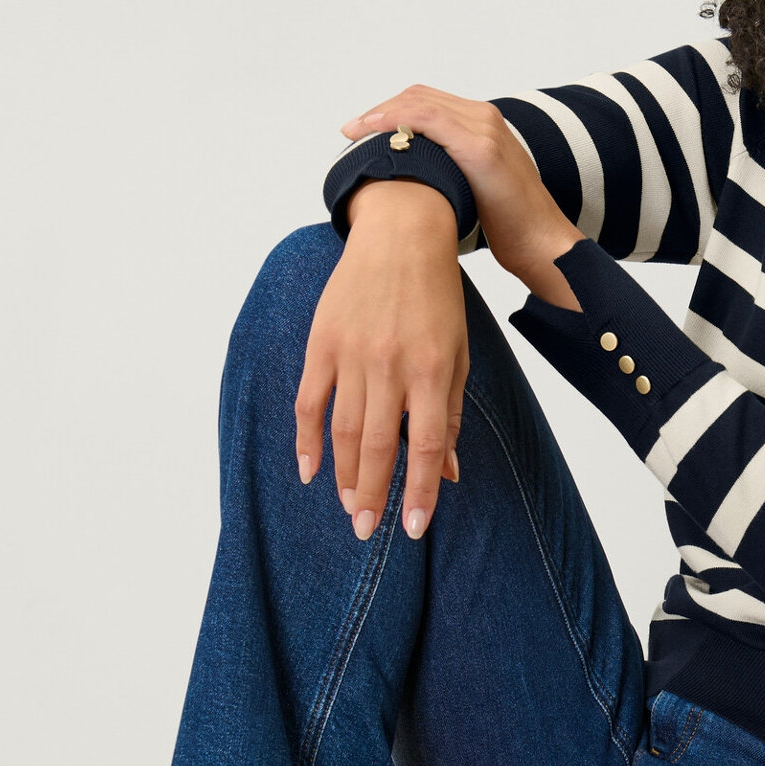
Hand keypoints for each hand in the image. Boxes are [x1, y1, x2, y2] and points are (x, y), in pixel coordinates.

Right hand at [295, 182, 464, 542]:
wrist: (401, 234)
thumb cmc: (436, 298)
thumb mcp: (457, 354)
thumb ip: (448, 414)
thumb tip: (446, 473)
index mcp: (430, 370)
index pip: (424, 447)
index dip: (419, 492)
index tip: (414, 528)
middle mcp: (389, 366)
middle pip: (376, 446)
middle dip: (372, 496)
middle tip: (367, 531)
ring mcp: (351, 354)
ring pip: (341, 431)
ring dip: (342, 476)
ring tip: (348, 507)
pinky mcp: (322, 343)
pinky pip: (309, 401)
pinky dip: (306, 439)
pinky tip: (309, 470)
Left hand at [338, 86, 582, 288]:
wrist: (542, 243)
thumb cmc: (511, 225)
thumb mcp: (474, 188)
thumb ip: (451, 171)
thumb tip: (414, 180)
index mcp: (485, 125)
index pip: (428, 101)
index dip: (391, 109)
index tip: (363, 130)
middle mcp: (485, 119)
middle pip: (419, 96)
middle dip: (380, 110)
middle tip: (351, 130)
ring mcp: (484, 130)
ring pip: (419, 103)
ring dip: (380, 114)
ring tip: (354, 133)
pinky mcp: (480, 148)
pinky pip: (427, 120)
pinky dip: (395, 121)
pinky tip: (373, 135)